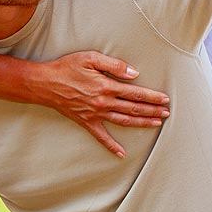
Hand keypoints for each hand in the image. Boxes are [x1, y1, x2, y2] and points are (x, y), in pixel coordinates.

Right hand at [23, 51, 170, 157]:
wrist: (44, 84)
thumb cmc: (67, 68)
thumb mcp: (90, 58)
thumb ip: (114, 65)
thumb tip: (134, 73)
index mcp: (106, 86)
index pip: (136, 93)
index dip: (152, 97)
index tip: (165, 99)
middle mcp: (103, 102)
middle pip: (133, 108)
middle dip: (152, 111)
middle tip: (167, 113)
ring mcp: (95, 114)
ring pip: (123, 121)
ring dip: (141, 123)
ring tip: (156, 123)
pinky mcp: (86, 122)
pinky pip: (101, 136)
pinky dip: (112, 146)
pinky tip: (122, 153)